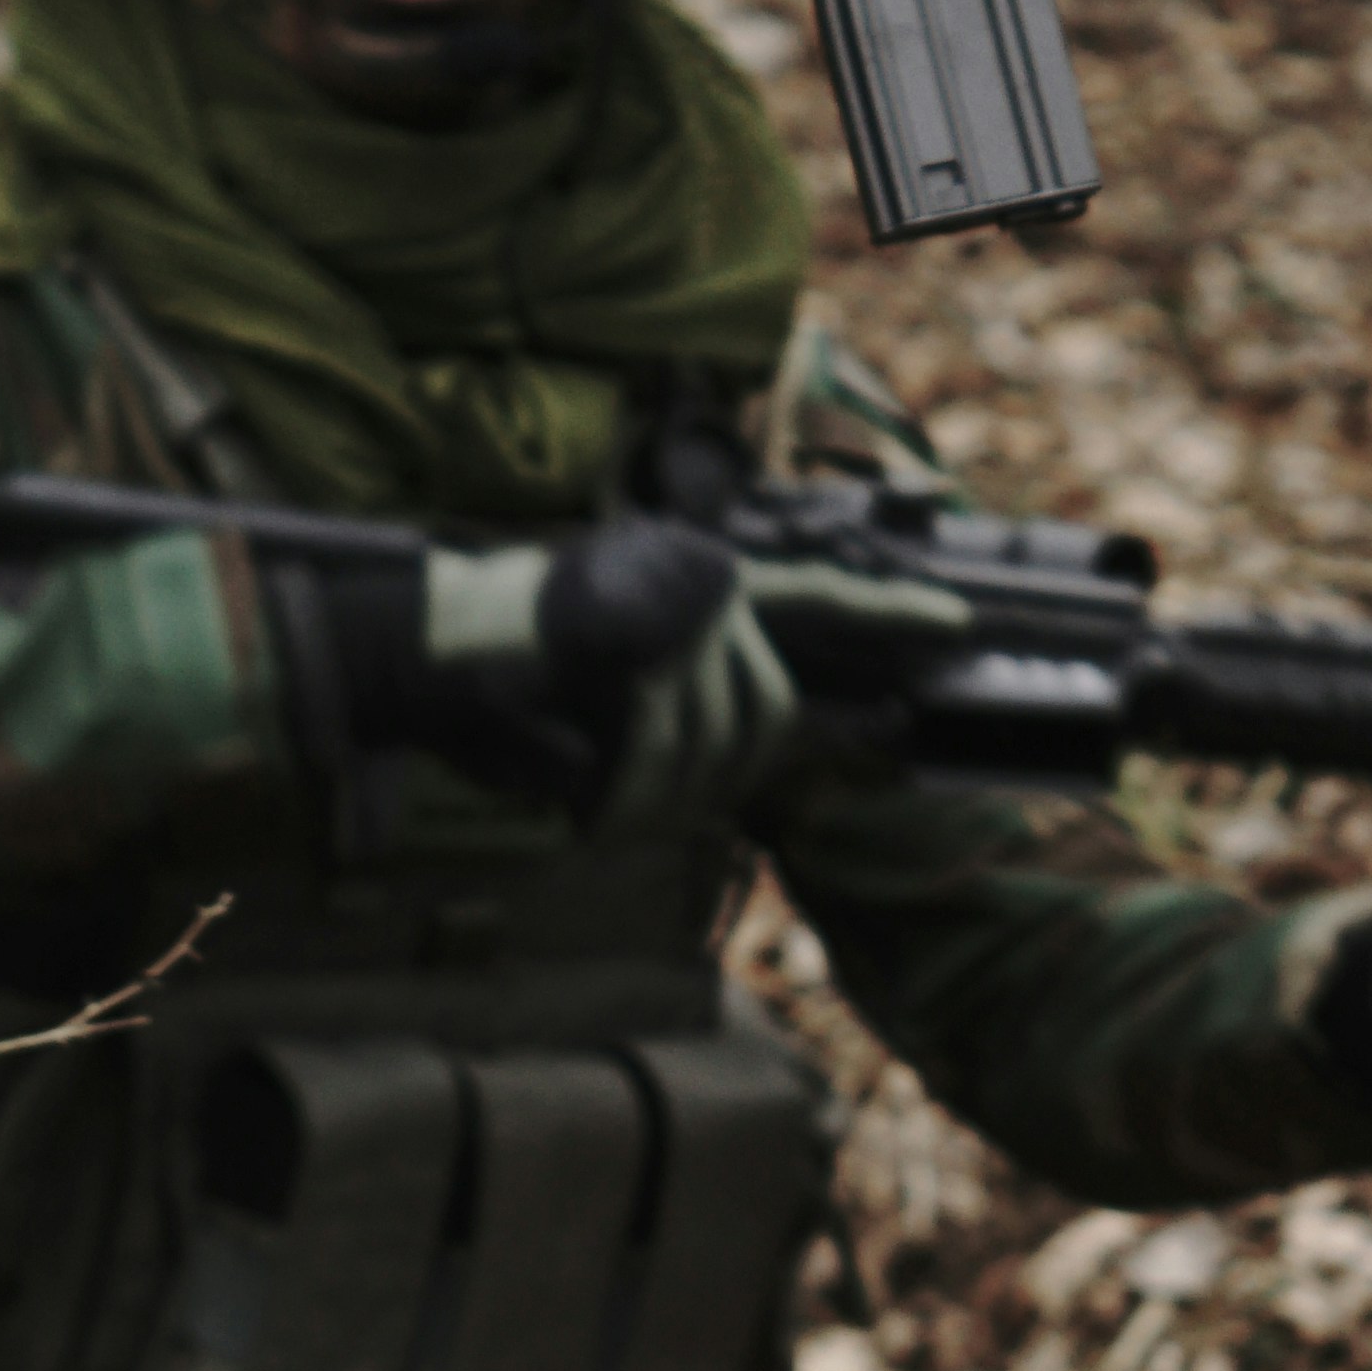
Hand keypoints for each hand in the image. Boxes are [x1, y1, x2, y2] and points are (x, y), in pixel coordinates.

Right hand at [354, 526, 966, 837]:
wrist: (414, 652)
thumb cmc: (515, 687)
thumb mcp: (642, 695)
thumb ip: (744, 705)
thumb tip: (869, 727)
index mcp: (702, 584)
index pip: (821, 602)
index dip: (889, 620)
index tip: (957, 631)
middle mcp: (699, 581)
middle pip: (766, 718)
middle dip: (709, 769)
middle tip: (632, 777)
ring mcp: (672, 610)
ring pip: (715, 749)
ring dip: (651, 786)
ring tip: (586, 770)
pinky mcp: (642, 645)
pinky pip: (664, 758)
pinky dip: (621, 788)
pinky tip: (575, 779)